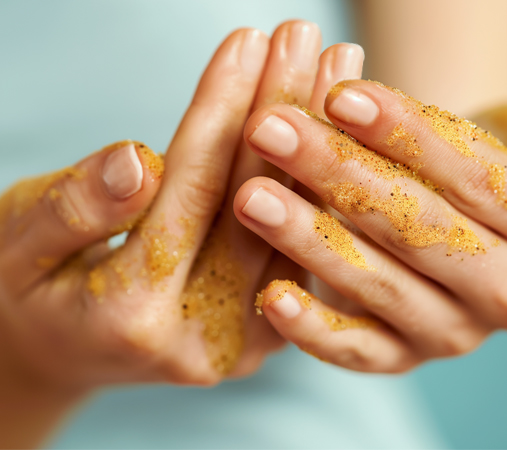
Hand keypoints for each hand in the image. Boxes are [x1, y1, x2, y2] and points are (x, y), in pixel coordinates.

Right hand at [0, 20, 362, 446]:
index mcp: (131, 315)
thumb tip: (137, 160)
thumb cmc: (29, 284)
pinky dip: (318, 177)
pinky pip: (303, 243)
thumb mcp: (19, 241)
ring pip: (293, 222)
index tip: (246, 41)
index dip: (220, 112)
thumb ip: (75, 206)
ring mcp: (243, 342)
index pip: (190, 193)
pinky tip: (335, 124)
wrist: (62, 351)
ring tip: (336, 63)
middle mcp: (201, 338)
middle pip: (254, 205)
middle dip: (282, 110)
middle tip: (304, 34)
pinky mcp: (269, 331)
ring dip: (318, 139)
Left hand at [236, 73, 506, 371]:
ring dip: (309, 239)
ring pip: (381, 285)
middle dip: (341, 176)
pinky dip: (316, 330)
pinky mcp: (410, 356)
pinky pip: (362, 351)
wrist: (484, 209)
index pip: (478, 178)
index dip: (410, 135)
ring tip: (252, 195)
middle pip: (419, 229)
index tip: (342, 95)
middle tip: (272, 130)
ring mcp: (458, 334)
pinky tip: (270, 300)